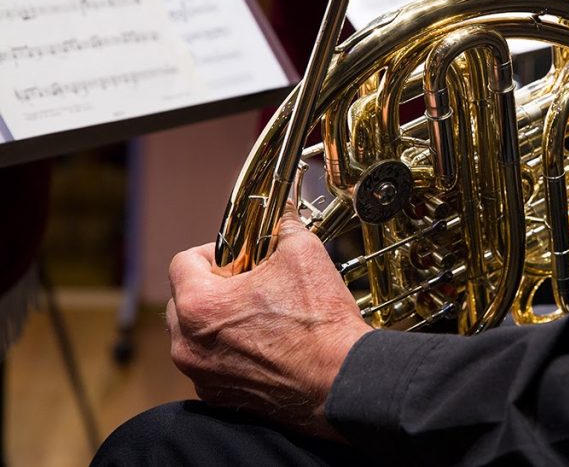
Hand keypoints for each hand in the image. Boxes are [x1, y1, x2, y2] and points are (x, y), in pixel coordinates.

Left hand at [166, 204, 371, 438]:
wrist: (339, 379)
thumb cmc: (319, 322)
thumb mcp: (304, 254)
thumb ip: (285, 229)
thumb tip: (285, 218)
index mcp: (198, 307)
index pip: (183, 262)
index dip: (214, 250)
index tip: (240, 254)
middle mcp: (188, 345)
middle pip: (184, 299)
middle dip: (214, 286)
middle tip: (250, 281)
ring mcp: (202, 375)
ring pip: (196, 334)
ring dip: (219, 319)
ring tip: (259, 312)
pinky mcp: (220, 396)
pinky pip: (212, 362)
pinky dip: (229, 350)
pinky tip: (265, 341)